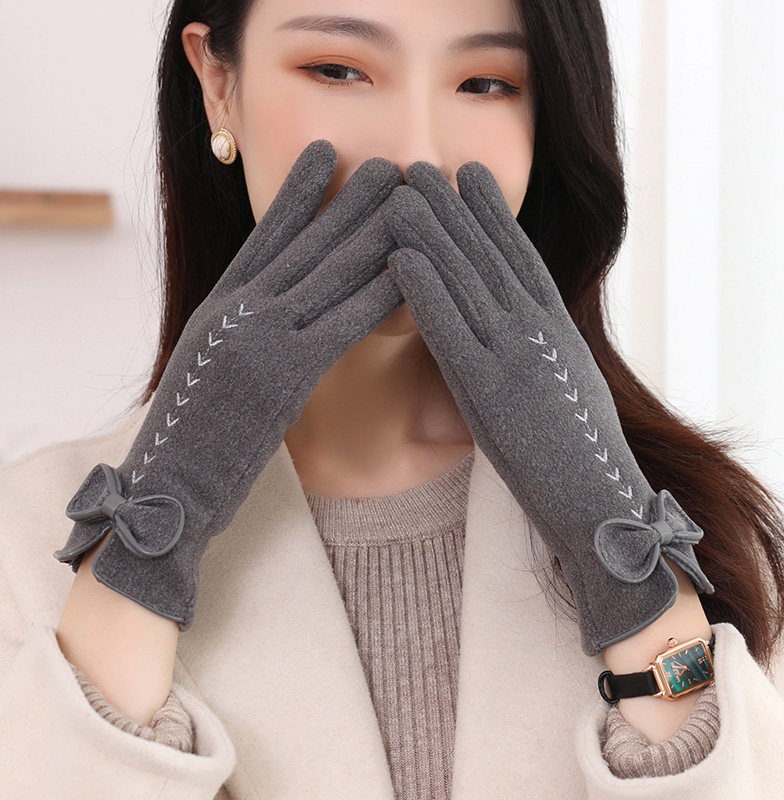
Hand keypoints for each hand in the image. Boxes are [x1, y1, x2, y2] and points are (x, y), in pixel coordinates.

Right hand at [53, 139, 404, 629]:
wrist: (164, 490)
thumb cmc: (189, 439)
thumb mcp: (208, 368)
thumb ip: (238, 331)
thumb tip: (267, 309)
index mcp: (217, 305)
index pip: (263, 237)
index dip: (298, 193)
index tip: (326, 154)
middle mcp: (235, 310)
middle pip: (302, 244)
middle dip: (348, 199)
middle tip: (386, 161)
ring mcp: (256, 338)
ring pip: (326, 275)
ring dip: (372, 233)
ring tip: (407, 195)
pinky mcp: (280, 376)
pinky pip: (340, 323)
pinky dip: (377, 292)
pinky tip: (408, 267)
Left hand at [384, 160, 713, 655]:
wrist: (601, 501)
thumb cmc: (581, 452)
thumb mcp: (566, 384)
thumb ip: (543, 348)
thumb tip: (520, 323)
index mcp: (556, 328)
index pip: (519, 257)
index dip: (491, 213)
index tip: (467, 174)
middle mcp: (538, 330)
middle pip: (489, 256)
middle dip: (453, 206)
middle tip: (421, 163)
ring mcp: (515, 356)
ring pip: (468, 280)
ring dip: (431, 231)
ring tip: (400, 188)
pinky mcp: (491, 391)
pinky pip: (453, 330)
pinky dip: (426, 289)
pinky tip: (400, 257)